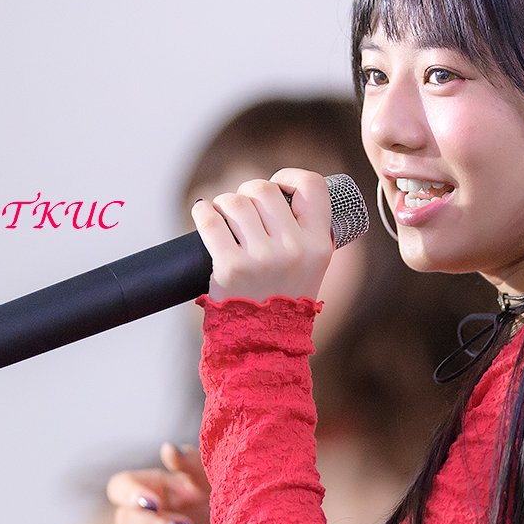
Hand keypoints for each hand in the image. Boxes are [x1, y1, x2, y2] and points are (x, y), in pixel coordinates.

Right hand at [108, 443, 218, 523]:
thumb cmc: (221, 504)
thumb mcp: (212, 484)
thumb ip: (191, 466)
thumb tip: (168, 448)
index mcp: (150, 490)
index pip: (120, 487)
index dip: (130, 494)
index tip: (155, 502)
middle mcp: (142, 518)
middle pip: (123, 518)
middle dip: (150, 522)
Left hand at [190, 168, 333, 305]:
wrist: (263, 345)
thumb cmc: (282, 302)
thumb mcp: (310, 269)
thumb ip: (303, 234)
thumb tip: (277, 192)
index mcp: (319, 246)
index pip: (313, 186)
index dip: (290, 178)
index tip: (278, 187)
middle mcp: (294, 249)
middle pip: (264, 190)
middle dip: (247, 195)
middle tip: (242, 212)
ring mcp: (262, 258)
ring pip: (236, 202)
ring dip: (224, 205)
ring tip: (223, 219)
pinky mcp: (231, 266)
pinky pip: (210, 220)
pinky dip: (203, 213)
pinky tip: (204, 215)